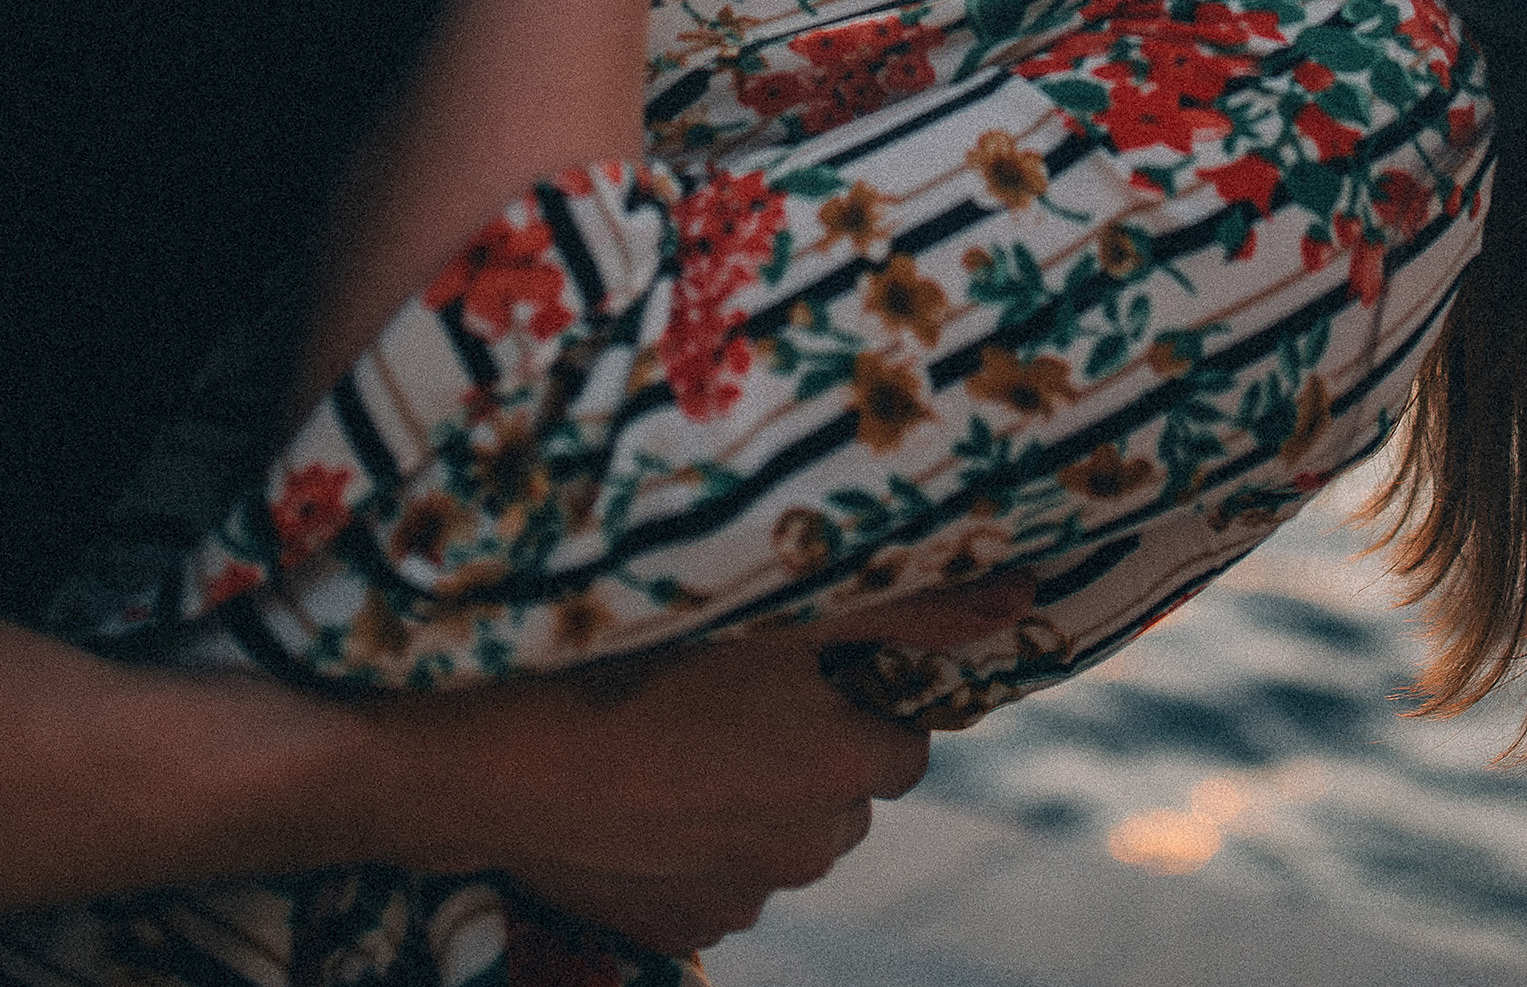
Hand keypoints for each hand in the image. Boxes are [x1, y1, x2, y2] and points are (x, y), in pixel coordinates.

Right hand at [392, 573, 1034, 946]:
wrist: (500, 756)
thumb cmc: (640, 656)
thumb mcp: (781, 607)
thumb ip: (910, 603)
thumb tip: (1026, 597)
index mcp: (844, 767)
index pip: (903, 735)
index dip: (861, 694)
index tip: (806, 663)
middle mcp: (810, 847)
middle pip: (844, 793)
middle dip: (811, 748)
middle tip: (738, 692)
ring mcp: (742, 895)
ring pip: (781, 837)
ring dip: (754, 792)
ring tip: (681, 735)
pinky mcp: (681, 928)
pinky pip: (719, 878)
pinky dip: (700, 839)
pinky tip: (650, 790)